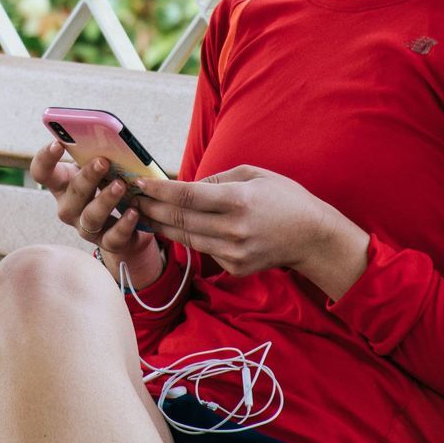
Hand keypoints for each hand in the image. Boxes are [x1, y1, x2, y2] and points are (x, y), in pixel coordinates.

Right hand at [30, 138, 162, 283]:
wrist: (122, 219)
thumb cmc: (105, 183)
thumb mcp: (98, 167)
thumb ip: (97, 154)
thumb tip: (110, 139)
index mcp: (62, 184)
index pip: (42, 172)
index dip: (46, 158)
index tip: (58, 143)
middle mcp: (69, 207)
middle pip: (72, 194)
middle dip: (87, 177)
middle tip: (103, 161)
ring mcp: (85, 227)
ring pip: (91, 217)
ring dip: (105, 200)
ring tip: (120, 185)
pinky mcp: (106, 242)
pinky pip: (113, 237)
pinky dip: (124, 224)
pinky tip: (134, 211)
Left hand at [132, 165, 369, 294]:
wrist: (313, 238)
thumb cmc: (285, 198)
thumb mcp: (254, 175)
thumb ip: (217, 178)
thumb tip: (184, 182)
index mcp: (237, 201)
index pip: (187, 196)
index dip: (158, 190)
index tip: (138, 183)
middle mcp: (233, 229)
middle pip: (180, 218)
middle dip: (150, 207)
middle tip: (129, 197)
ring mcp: (233, 252)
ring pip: (185, 237)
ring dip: (160, 225)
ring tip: (140, 212)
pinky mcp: (234, 267)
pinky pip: (203, 250)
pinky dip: (187, 237)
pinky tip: (171, 227)